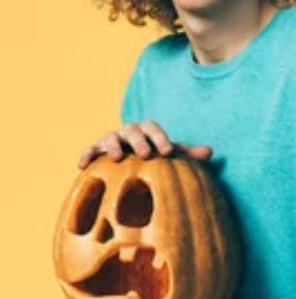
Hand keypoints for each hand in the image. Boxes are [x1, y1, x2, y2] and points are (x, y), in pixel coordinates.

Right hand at [77, 120, 212, 168]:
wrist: (132, 171)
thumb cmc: (156, 163)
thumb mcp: (171, 159)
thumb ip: (188, 155)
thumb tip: (210, 151)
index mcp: (147, 132)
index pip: (153, 128)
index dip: (160, 138)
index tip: (167, 152)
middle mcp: (128, 133)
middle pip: (132, 130)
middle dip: (139, 141)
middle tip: (146, 155)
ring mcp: (111, 141)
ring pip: (110, 136)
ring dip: (113, 145)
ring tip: (118, 158)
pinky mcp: (96, 152)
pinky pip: (89, 150)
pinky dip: (86, 154)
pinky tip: (82, 165)